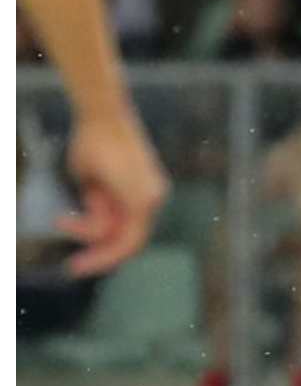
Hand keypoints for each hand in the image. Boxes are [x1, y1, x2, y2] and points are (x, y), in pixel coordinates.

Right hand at [56, 110, 169, 277]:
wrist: (101, 117)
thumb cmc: (93, 143)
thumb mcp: (93, 183)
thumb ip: (100, 206)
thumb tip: (100, 228)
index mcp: (145, 194)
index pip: (131, 235)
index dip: (106, 253)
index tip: (80, 261)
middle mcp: (153, 197)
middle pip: (130, 244)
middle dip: (100, 258)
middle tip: (72, 268)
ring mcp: (151, 197)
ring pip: (122, 238)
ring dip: (88, 235)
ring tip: (61, 222)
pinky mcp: (143, 195)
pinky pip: (119, 228)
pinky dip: (92, 229)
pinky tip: (67, 221)